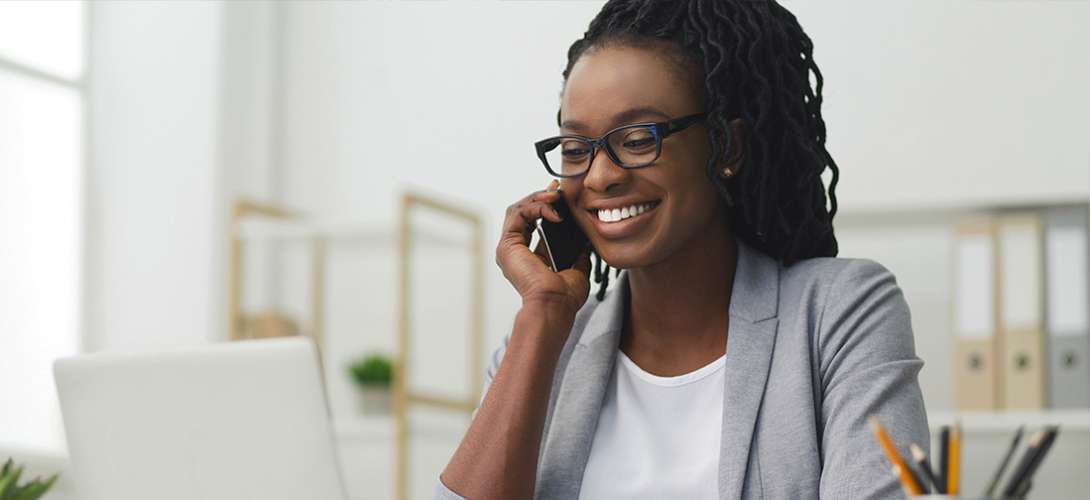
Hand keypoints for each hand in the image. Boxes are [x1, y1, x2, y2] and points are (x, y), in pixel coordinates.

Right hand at [496, 180, 591, 315]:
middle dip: (541, 197)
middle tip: (558, 188)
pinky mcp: (507, 245)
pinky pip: (518, 214)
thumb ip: (578, 254)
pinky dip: (536, 206)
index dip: (546, 206)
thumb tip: (587, 241)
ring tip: (556, 195)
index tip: (561, 195)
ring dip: (538, 198)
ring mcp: (508, 249)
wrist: (555, 306)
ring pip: (518, 209)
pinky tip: (553, 210)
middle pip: (523, 213)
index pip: (533, 222)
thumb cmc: (564, 297)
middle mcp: (514, 252)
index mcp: (528, 257)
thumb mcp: (577, 269)